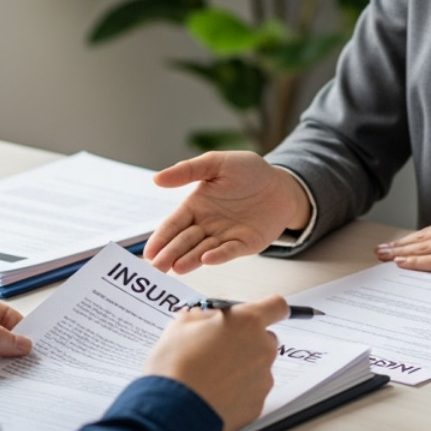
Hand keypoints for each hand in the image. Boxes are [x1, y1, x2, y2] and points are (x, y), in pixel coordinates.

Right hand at [141, 295, 286, 430]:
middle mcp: (262, 349)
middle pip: (265, 338)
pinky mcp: (257, 405)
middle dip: (246, 341)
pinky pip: (251, 392)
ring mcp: (262, 379)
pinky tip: (214, 393)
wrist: (172, 411)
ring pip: (258, 367)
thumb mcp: (181, 324)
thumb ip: (204, 314)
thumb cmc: (176, 366)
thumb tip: (208, 317)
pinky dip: (237, 391)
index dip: (269, 308)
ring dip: (241, 367)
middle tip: (218, 348)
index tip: (261, 313)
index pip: (276, 306)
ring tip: (211, 376)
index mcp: (247, 323)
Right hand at [144, 151, 311, 272]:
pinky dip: (218, 256)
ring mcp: (224, 237)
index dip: (160, 238)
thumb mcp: (216, 163)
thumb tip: (157, 179)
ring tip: (176, 267)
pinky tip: (206, 259)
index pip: (173, 225)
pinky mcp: (244, 244)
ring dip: (189, 259)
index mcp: (195, 206)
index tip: (148, 252)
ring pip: (202, 250)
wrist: (281, 183)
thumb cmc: (248, 171)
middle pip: (184, 241)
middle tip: (156, 267)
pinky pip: (229, 251)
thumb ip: (188, 170)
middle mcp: (206, 225)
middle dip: (169, 254)